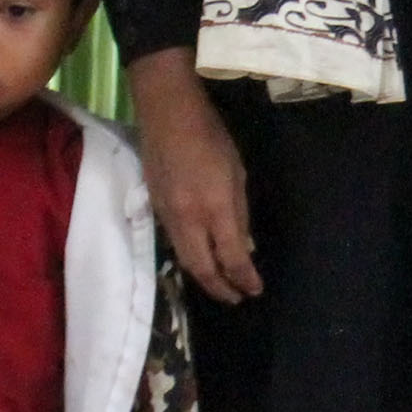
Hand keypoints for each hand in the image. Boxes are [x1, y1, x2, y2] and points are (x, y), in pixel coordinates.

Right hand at [130, 49, 261, 302]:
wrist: (167, 113)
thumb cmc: (211, 136)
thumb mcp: (237, 172)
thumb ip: (239, 212)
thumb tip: (245, 245)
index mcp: (214, 207)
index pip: (232, 257)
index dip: (244, 279)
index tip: (255, 290)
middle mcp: (188, 219)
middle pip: (202, 268)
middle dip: (220, 289)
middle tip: (236, 298)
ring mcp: (167, 215)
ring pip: (184, 259)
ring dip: (203, 277)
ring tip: (220, 285)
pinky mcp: (156, 208)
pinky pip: (174, 243)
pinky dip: (190, 258)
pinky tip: (200, 259)